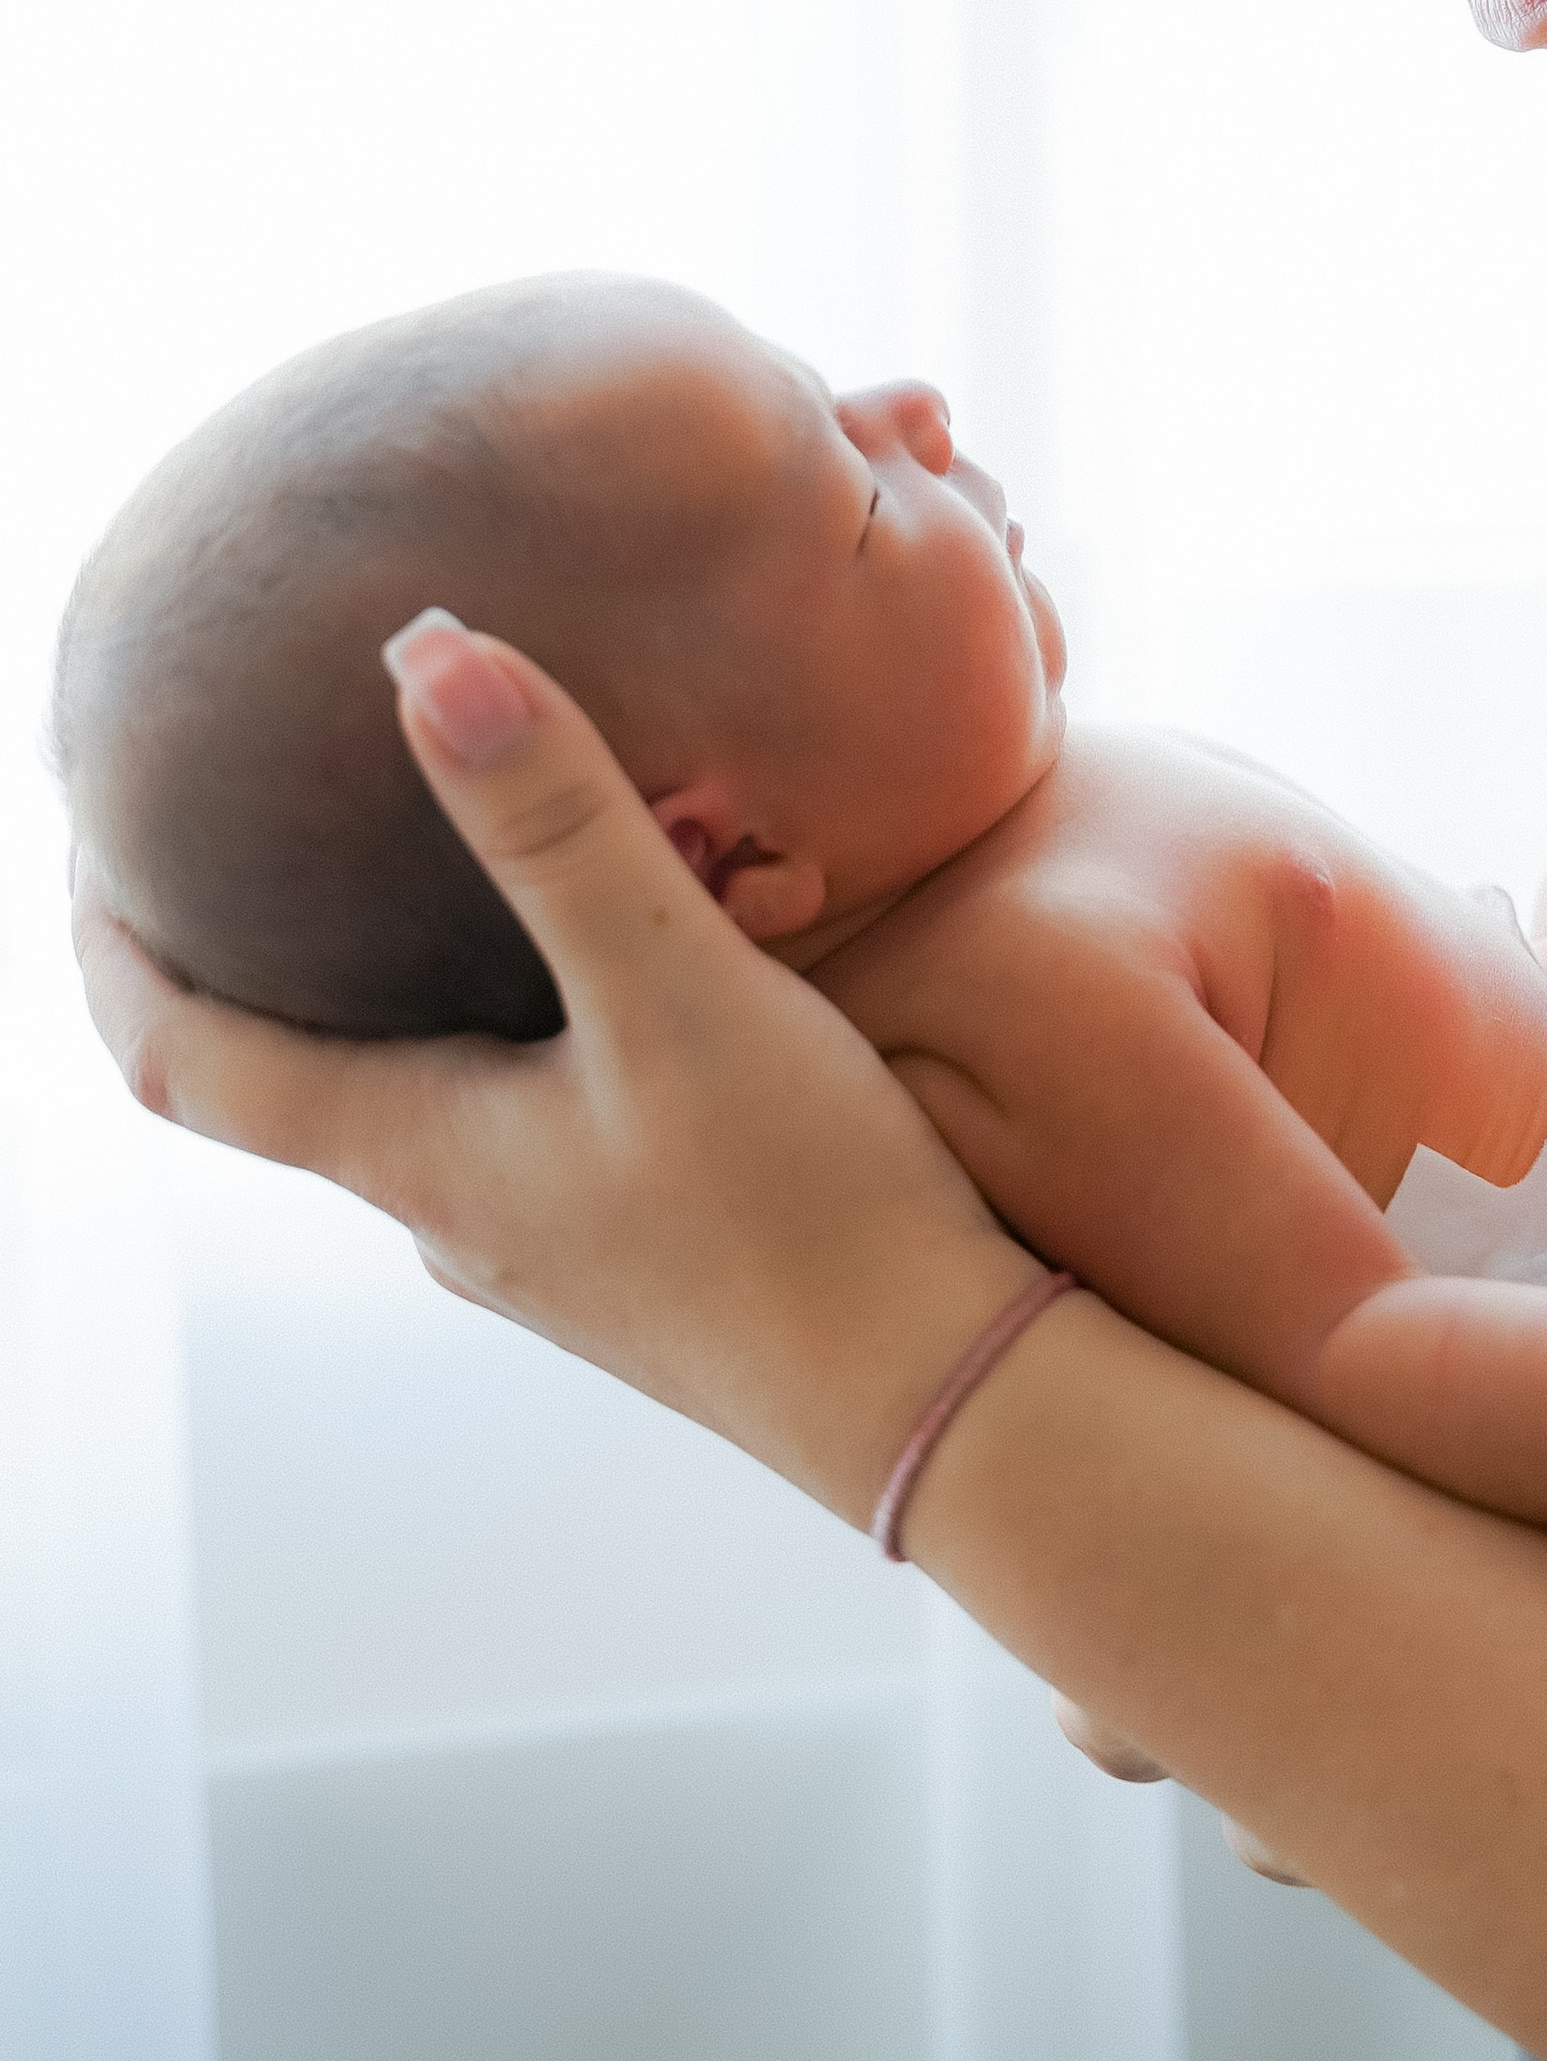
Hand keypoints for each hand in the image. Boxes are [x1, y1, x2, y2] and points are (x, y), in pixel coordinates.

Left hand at [73, 614, 1032, 1521]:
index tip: (85, 846)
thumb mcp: (673, 990)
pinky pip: (525, 1109)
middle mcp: (452, 1211)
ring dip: (399, 977)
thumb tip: (427, 653)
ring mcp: (546, 1242)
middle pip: (292, 1071)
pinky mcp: (638, 1247)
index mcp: (414, 1154)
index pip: (182, 1062)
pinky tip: (609, 954)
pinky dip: (514, 1014)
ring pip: (422, 1086)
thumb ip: (555, 823)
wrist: (946, 1406)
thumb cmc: (803, 1210)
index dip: (110, 954)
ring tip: (435, 846)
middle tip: (266, 806)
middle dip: (258, 948)